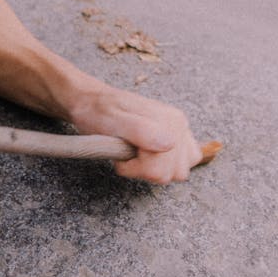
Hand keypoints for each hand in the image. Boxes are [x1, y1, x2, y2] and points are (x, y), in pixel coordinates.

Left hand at [69, 78, 202, 183]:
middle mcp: (178, 124)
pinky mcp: (178, 137)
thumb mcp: (113, 120)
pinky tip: (151, 156)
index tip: (121, 156)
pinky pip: (184, 164)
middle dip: (146, 169)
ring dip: (157, 168)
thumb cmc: (98, 112)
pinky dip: (168, 166)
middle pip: (171, 173)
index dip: (135, 167)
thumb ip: (141, 131)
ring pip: (179, 172)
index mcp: (167, 121)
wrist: (93, 103)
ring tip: (138, 154)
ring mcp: (180, 130)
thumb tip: (169, 144)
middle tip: (128, 153)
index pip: (159, 170)